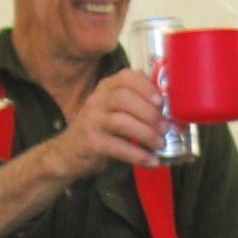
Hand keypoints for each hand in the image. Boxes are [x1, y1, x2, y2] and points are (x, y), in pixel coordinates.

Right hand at [50, 68, 169, 180]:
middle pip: (125, 98)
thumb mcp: (113, 110)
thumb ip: (136, 105)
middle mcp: (97, 100)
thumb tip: (169, 113)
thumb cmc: (99, 130)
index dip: (147, 87)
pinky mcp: (91, 142)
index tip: (161, 101)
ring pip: (121, 121)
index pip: (126, 77)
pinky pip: (117, 147)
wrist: (68, 153)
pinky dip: (137, 154)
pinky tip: (151, 161)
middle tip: (166, 127)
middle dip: (150, 113)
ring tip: (160, 144)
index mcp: (106, 88)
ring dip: (146, 134)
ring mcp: (92, 121)